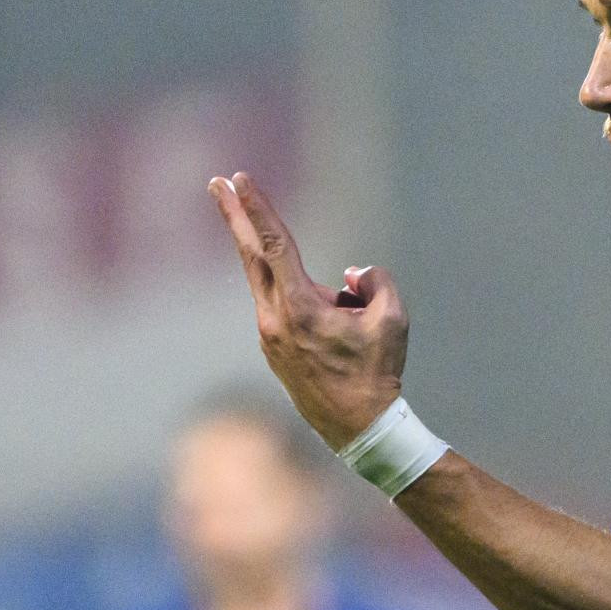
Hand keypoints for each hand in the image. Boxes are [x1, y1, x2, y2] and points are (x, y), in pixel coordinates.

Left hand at [207, 172, 407, 448]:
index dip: (257, 208)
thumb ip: (375, 281)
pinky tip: (342, 344)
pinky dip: (311, 306)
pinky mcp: (272, 348)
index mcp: (299, 307)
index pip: (272, 244)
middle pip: (250, 254)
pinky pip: (289, 310)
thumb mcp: (392, 318)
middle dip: (235, 215)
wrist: (358, 429)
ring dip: (306, 286)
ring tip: (349, 332)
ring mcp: (268, 336)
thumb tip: (348, 275)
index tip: (240, 180)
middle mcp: (273, 319)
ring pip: (280, 287)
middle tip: (217, 183)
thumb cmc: (377, 373)